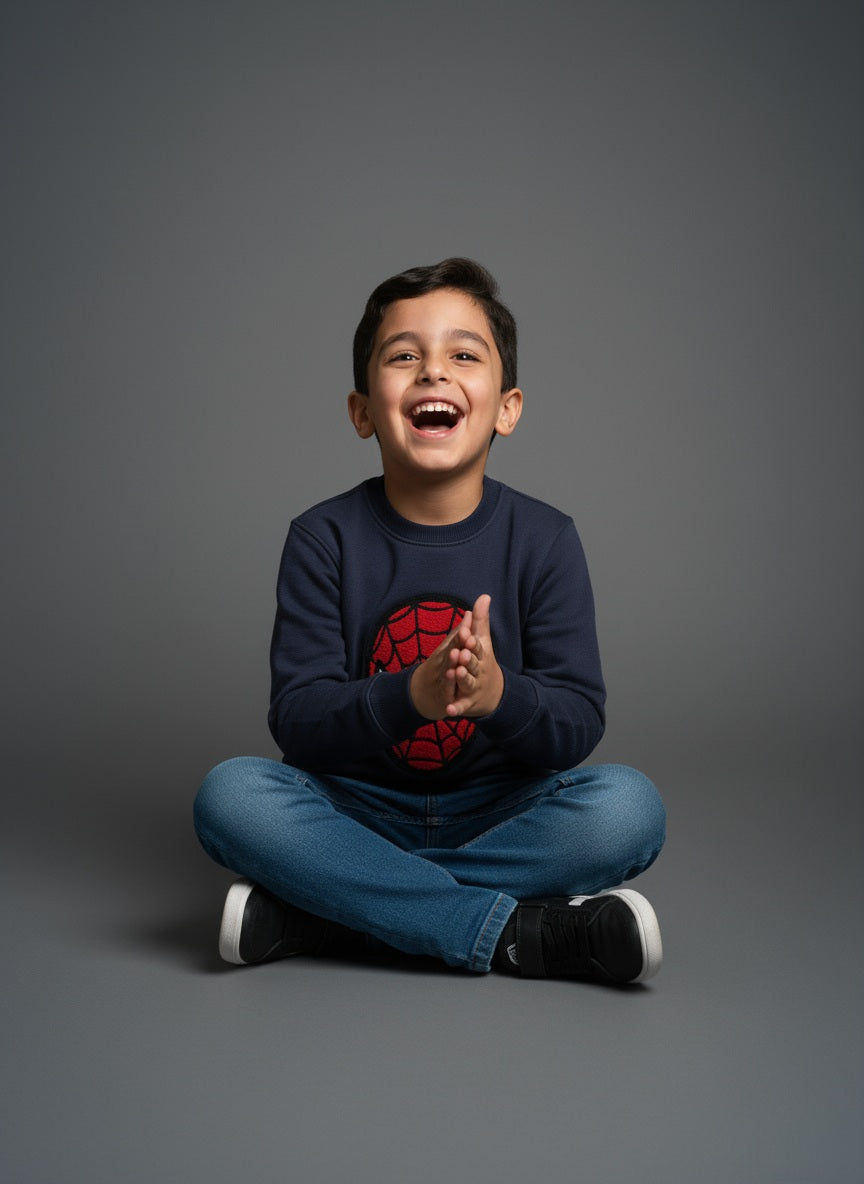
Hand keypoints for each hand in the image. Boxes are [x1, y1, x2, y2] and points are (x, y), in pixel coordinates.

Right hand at [409, 611, 473, 720]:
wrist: (422, 692)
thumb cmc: (442, 665)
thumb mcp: (450, 647)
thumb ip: (461, 631)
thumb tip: (470, 612)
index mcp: (446, 652)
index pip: (454, 641)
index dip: (461, 635)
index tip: (468, 626)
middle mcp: (442, 666)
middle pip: (448, 659)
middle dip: (454, 653)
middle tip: (460, 649)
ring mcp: (442, 683)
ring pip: (446, 679)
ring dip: (449, 676)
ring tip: (455, 671)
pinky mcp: (444, 700)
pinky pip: (447, 703)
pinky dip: (450, 706)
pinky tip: (450, 709)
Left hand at [444, 594, 503, 718]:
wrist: (494, 693)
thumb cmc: (483, 661)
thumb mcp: (482, 640)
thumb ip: (480, 620)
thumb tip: (484, 596)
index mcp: (482, 655)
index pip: (477, 646)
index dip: (472, 641)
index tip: (466, 634)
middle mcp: (479, 670)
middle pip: (474, 664)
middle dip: (468, 659)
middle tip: (462, 653)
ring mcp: (474, 687)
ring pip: (468, 683)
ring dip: (462, 678)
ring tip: (456, 673)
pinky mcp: (467, 702)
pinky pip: (461, 705)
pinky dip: (456, 708)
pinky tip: (448, 711)